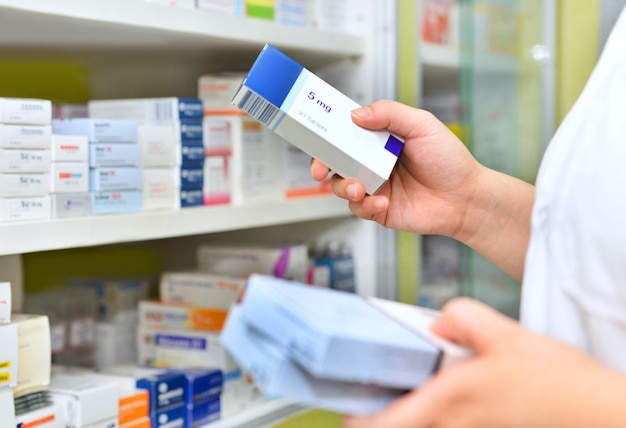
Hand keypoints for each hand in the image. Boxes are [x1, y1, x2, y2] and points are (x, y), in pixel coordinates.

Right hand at [311, 100, 481, 237]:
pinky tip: (383, 203)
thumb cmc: (449, 160)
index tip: (316, 134)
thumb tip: (356, 114)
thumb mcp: (422, 126)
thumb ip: (389, 114)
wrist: (466, 198)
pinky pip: (359, 209)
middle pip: (336, 161)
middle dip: (322, 164)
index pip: (347, 133)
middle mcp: (373, 162)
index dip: (329, 134)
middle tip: (320, 168)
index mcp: (380, 139)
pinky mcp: (378, 210)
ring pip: (342, 186)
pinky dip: (365, 206)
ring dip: (344, 187)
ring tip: (360, 188)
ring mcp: (375, 187)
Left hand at [343, 298, 625, 427]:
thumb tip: (435, 322)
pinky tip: (440, 377)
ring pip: (418, 421)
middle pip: (396, 425)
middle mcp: (453, 423)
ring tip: (404, 372)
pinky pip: (439, 419)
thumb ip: (460, 317)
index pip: (384, 425)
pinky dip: (427, 402)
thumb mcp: (505, 333)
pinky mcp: (479, 426)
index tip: (344, 404)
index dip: (356, 419)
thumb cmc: (554, 381)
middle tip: (370, 378)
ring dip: (403, 402)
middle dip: (376, 405)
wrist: (593, 409)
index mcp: (450, 400)